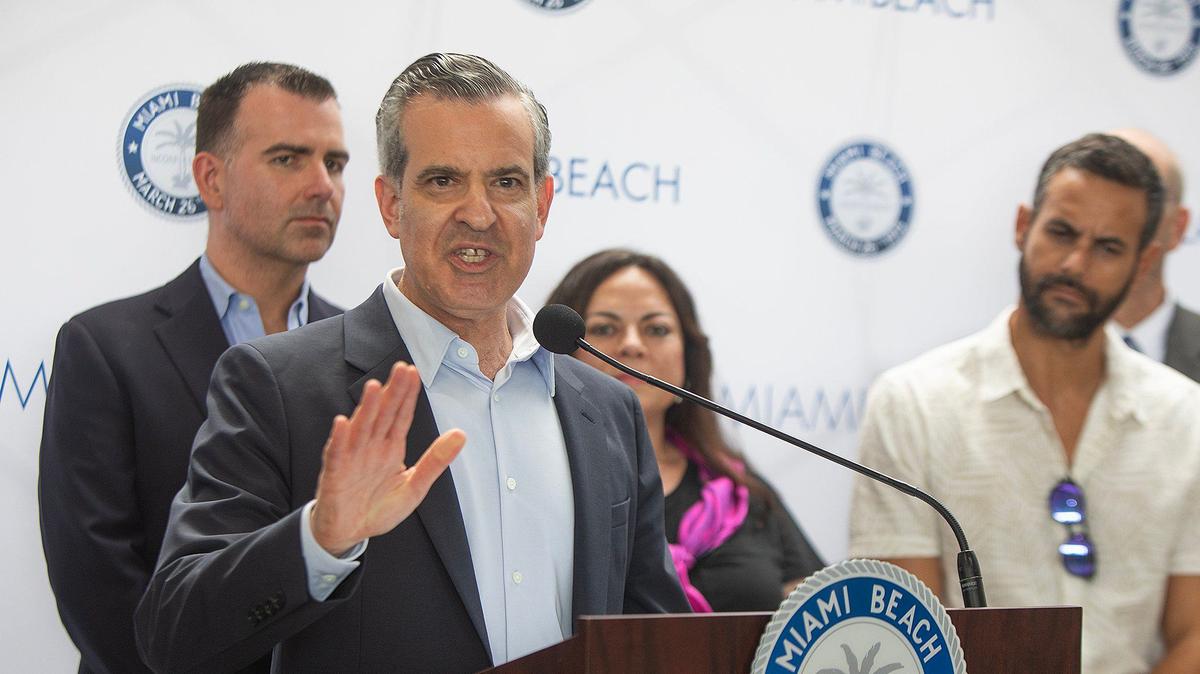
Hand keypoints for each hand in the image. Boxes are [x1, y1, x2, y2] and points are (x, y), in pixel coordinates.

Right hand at [311, 362, 465, 555]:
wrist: (348, 533)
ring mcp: (351, 459)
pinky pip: (336, 455)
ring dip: (367, 408)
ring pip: (361, 428)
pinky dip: (339, 439)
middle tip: (401, 368)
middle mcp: (371, 447)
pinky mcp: (335, 475)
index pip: (401, 415)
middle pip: (383, 415)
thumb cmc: (378, 508)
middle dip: (392, 392)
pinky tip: (342, 423)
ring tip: (375, 387)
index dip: (408, 394)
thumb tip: (461, 434)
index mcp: (390, 447)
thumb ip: (436, 460)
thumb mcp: (414, 486)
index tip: (415, 371)